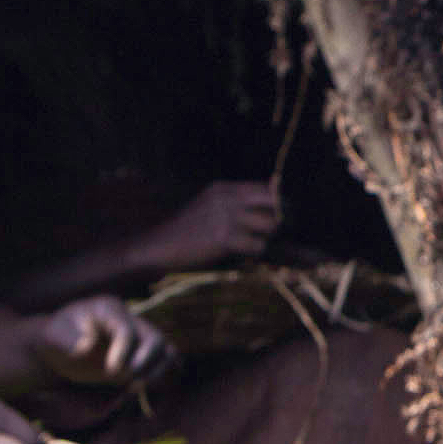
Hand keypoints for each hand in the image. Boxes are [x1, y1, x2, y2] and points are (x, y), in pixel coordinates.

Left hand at [32, 296, 174, 387]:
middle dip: (146, 362)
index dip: (123, 351)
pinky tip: (144, 389)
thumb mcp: (54, 337)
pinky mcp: (145, 356)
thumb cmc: (56, 339)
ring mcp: (141, 338)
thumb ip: (68, 340)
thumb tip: (87, 346)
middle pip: (156, 339)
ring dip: (158, 372)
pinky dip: (164, 377)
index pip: (126, 329)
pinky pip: (167, 364)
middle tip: (128, 380)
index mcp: (109, 310)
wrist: (62, 348)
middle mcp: (131, 321)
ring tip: (135, 387)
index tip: (111, 372)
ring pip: (167, 351)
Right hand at [143, 180, 282, 271]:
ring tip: (254, 244)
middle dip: (283, 219)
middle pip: (275, 202)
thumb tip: (271, 211)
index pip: (266, 188)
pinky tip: (242, 255)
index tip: (284, 217)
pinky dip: (255, 253)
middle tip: (277, 233)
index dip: (280, 203)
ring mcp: (226, 217)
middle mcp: (227, 198)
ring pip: (271, 225)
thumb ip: (234, 205)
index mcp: (223, 189)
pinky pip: (258, 246)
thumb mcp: (209, 208)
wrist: (159, 246)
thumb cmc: (187, 232)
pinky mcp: (224, 238)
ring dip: (268, 238)